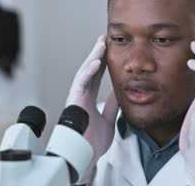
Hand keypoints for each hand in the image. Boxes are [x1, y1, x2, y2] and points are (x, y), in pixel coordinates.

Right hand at [66, 35, 118, 181]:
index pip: (96, 75)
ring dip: (93, 57)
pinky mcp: (74, 101)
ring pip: (84, 72)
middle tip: (105, 37)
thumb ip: (112, 105)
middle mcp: (81, 94)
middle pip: (90, 69)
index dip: (103, 61)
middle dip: (97, 53)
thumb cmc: (93, 142)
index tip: (110, 48)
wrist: (85, 157)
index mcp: (89, 97)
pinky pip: (80, 83)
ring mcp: (77, 97)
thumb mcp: (109, 119)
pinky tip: (96, 62)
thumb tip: (120, 92)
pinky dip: (88, 72)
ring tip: (101, 43)